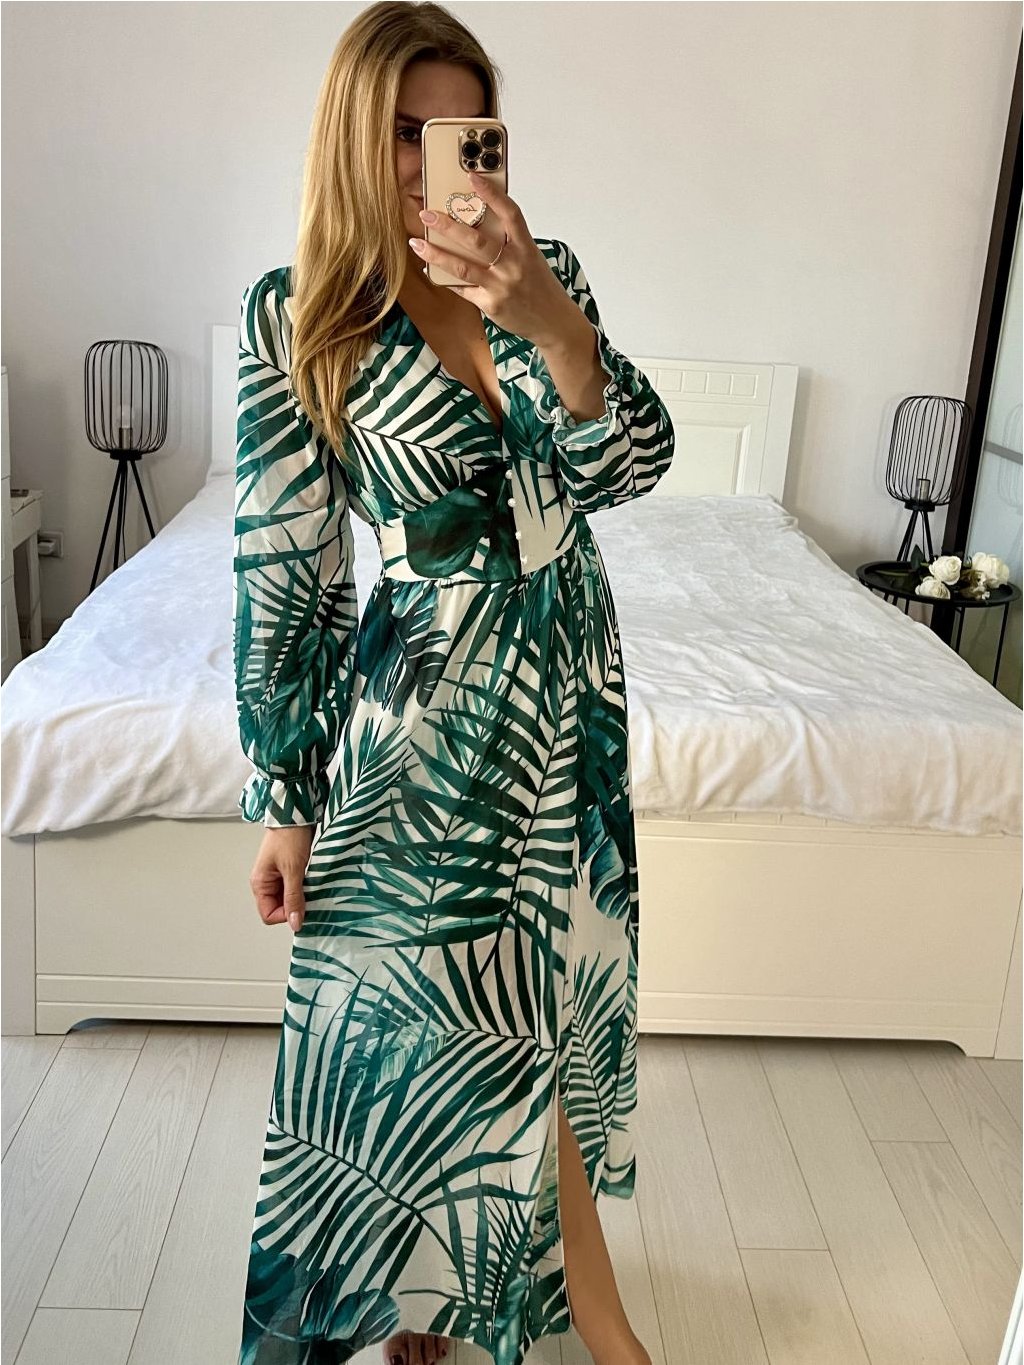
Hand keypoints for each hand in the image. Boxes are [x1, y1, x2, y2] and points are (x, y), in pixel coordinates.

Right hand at [249, 825, 313, 932]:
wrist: (295, 814)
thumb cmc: (289, 836)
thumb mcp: (293, 869)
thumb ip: (293, 897)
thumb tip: (295, 922)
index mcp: (260, 884)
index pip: (268, 915)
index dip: (285, 915)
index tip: (301, 906)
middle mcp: (266, 882)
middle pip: (278, 908)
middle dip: (294, 905)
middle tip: (308, 895)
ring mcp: (277, 877)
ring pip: (288, 898)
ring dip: (300, 896)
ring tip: (310, 885)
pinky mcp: (288, 870)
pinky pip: (295, 888)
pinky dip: (303, 888)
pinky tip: (312, 880)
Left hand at [408, 169, 582, 348]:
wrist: (553, 322)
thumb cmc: (539, 286)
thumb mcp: (530, 258)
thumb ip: (508, 242)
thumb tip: (476, 224)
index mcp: (526, 248)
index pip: (510, 214)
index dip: (492, 193)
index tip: (472, 176)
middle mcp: (513, 265)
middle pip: (476, 241)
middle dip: (448, 226)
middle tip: (427, 214)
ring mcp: (501, 286)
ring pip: (462, 267)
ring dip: (436, 254)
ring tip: (417, 244)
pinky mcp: (491, 304)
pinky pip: (463, 289)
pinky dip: (445, 278)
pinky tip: (430, 269)